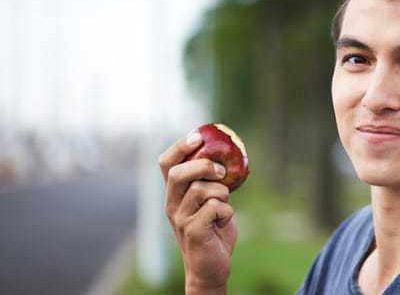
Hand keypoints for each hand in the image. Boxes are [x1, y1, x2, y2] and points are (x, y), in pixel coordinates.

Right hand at [158, 132, 235, 293]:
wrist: (210, 267)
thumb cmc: (213, 231)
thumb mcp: (211, 201)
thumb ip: (212, 182)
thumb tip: (229, 156)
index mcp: (174, 194)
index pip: (166, 164)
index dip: (179, 147)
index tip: (198, 137)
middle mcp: (171, 204)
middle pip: (178, 174)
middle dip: (203, 166)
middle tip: (221, 172)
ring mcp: (180, 219)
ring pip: (201, 190)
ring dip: (222, 193)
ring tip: (224, 205)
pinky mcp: (193, 231)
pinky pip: (214, 208)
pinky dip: (226, 211)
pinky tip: (224, 220)